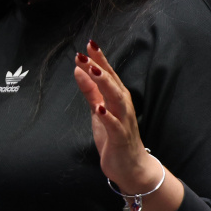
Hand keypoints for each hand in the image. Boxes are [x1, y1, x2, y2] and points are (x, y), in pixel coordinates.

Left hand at [73, 40, 184, 210]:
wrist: (131, 166)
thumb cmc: (114, 137)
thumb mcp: (98, 111)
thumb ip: (90, 91)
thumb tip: (79, 69)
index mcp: (117, 98)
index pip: (108, 75)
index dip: (100, 59)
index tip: (89, 44)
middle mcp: (123, 106)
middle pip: (112, 82)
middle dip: (100, 67)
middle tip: (86, 53)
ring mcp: (124, 121)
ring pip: (115, 98)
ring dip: (104, 84)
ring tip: (91, 71)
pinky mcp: (121, 137)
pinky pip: (115, 125)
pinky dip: (107, 116)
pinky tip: (99, 108)